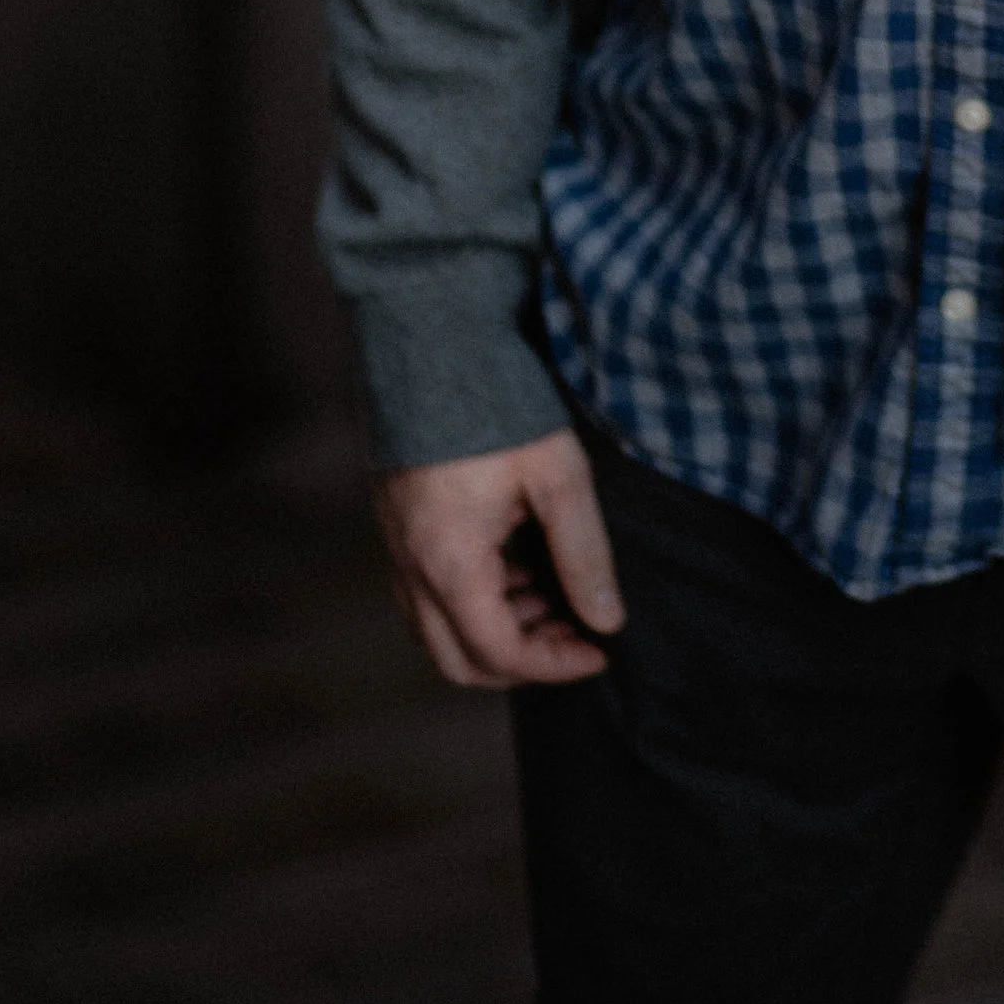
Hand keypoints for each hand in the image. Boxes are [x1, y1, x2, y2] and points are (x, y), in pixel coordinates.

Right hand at [375, 427, 625, 686]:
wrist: (434, 338)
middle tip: (573, 633)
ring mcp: (395, 547)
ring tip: (553, 597)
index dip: (553, 665)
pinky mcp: (395, 525)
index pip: (499, 651)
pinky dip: (473, 602)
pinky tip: (517, 567)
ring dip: (496, 632)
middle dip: (521, 663)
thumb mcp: (558, 475)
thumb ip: (584, 553)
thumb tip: (607, 620)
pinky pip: (427, 595)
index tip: (598, 651)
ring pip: (437, 631)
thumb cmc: (498, 402)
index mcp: (450, 561)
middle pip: (458, 661)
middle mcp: (411, 566)